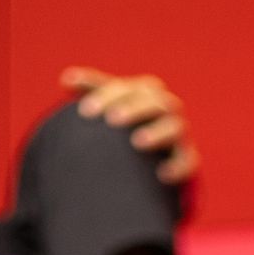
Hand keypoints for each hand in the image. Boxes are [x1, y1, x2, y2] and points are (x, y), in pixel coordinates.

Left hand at [60, 67, 198, 184]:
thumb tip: (65, 79)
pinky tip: (161, 175)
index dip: (107, 96)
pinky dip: (178, 166)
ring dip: (158, 133)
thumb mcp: (111, 104)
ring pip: (175, 128)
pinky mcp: (187, 159)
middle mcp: (166, 109)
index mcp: (147, 93)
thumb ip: (91, 90)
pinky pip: (188, 162)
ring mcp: (179, 135)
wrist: (157, 152)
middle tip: (112, 120)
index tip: (85, 112)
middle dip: (134, 109)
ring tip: (137, 142)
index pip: (128, 88)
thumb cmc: (128, 121)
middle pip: (155, 102)